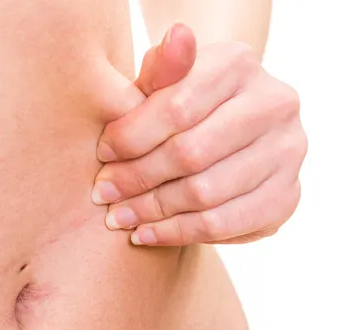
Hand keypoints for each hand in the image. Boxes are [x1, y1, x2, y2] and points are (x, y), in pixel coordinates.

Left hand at [92, 24, 306, 245]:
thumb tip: (177, 35)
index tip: (102, 156)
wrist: (226, 129)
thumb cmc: (182, 105)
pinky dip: (178, 234)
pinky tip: (146, 234)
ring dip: (152, 211)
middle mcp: (274, 104)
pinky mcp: (285, 195)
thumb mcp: (164, 84)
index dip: (131, 137)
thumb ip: (160, 70)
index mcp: (238, 65)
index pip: (176, 107)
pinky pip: (223, 224)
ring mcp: (287, 152)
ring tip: (119, 217)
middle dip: (137, 178)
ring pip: (205, 194)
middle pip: (190, 154)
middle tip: (104, 195)